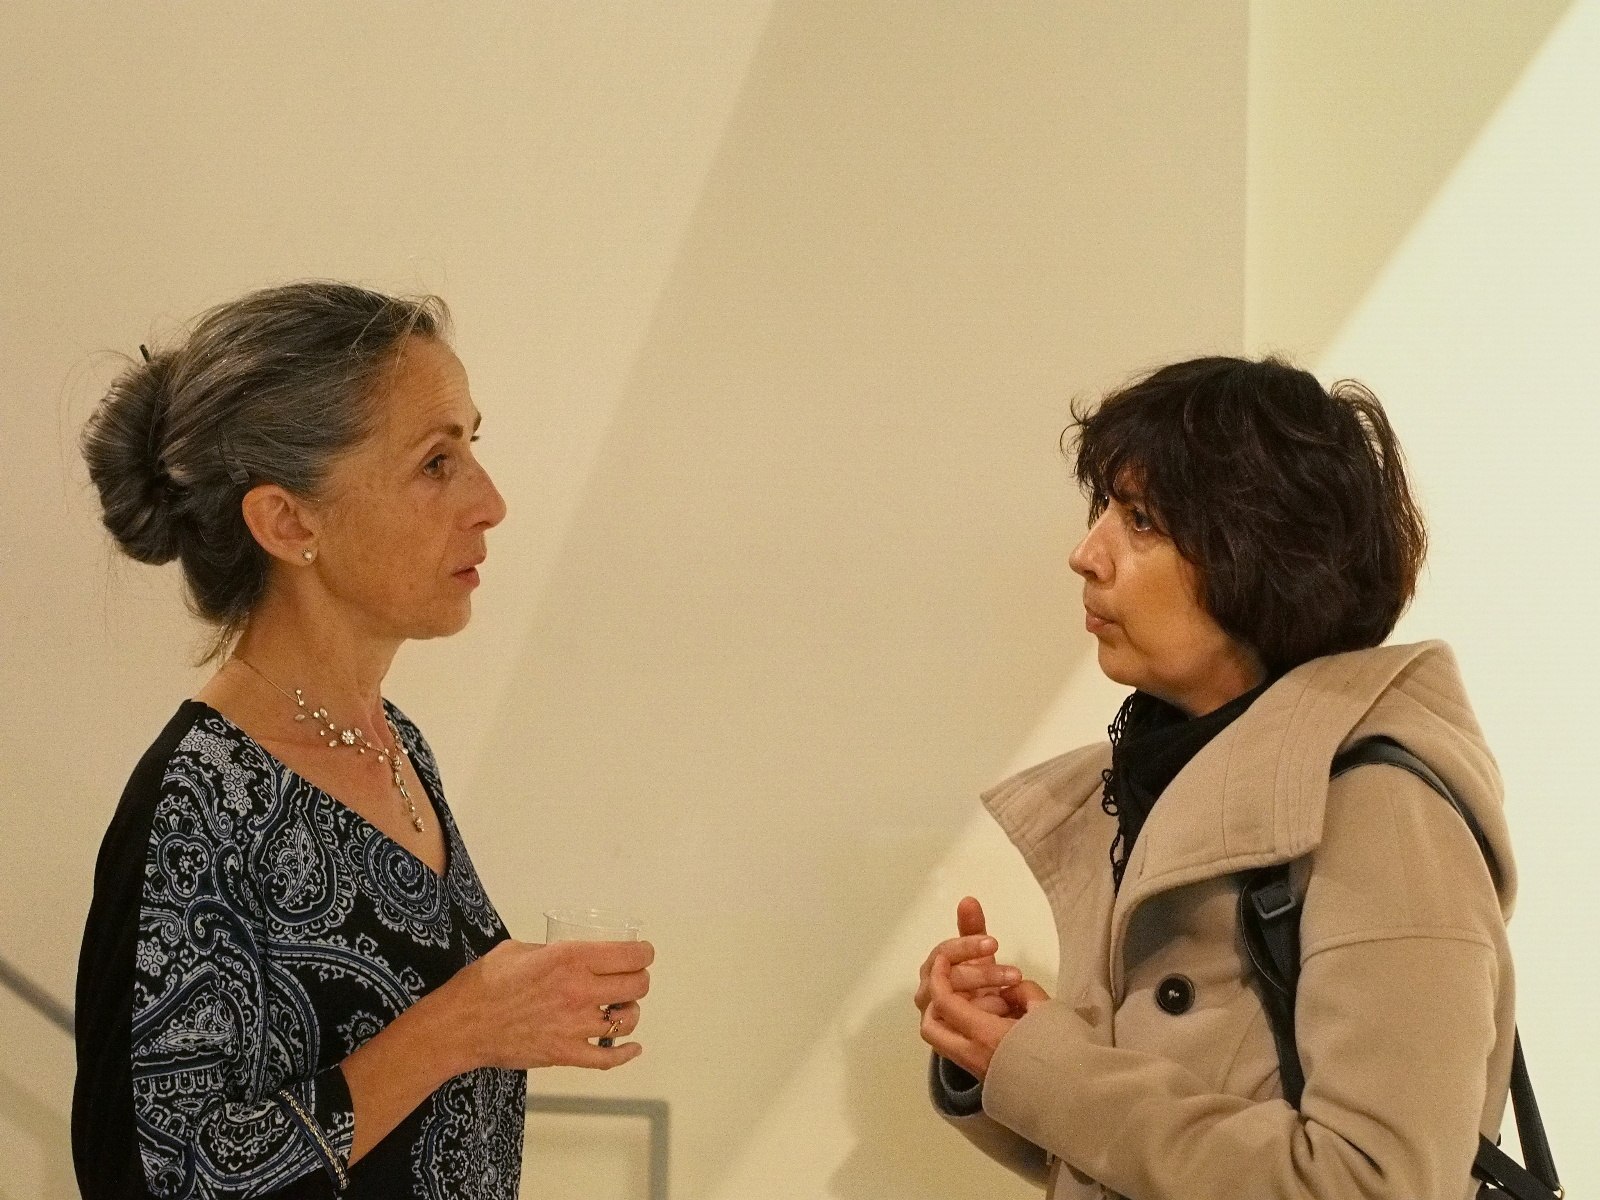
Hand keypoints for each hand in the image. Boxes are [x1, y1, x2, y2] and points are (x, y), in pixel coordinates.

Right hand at [447, 938, 653, 1071]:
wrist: (460, 1025)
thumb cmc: (484, 982)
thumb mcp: (521, 949)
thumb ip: (552, 950)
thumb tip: (571, 955)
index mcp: (570, 958)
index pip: (629, 955)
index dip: (644, 954)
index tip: (643, 954)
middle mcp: (579, 990)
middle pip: (636, 985)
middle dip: (639, 980)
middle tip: (632, 979)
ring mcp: (575, 1025)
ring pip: (627, 1020)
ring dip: (629, 1013)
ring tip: (620, 1008)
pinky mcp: (565, 1054)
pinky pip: (608, 1058)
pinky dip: (625, 1053)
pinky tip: (632, 1047)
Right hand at [915, 896, 1021, 1018]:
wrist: (972, 1019)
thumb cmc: (974, 981)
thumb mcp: (976, 954)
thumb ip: (972, 928)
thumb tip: (968, 900)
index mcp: (934, 965)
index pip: (945, 952)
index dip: (968, 946)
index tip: (994, 944)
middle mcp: (927, 989)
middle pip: (950, 978)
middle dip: (983, 974)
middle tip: (1014, 974)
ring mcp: (932, 1013)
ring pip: (953, 1004)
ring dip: (983, 999)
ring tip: (1009, 998)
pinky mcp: (941, 1034)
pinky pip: (958, 1025)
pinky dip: (980, 1019)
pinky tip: (1001, 1013)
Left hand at [920, 951, 1050, 1079]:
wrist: (1074, 1099)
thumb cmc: (1063, 1054)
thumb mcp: (1047, 1011)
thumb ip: (1023, 991)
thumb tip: (1010, 989)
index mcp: (986, 1035)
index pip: (945, 1002)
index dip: (939, 976)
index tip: (942, 959)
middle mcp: (973, 1056)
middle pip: (930, 1028)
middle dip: (933, 1003)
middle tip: (949, 984)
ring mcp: (977, 1071)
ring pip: (944, 1043)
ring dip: (948, 1019)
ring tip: (975, 1002)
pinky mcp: (986, 1080)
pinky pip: (961, 1052)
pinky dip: (964, 1033)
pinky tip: (988, 1021)